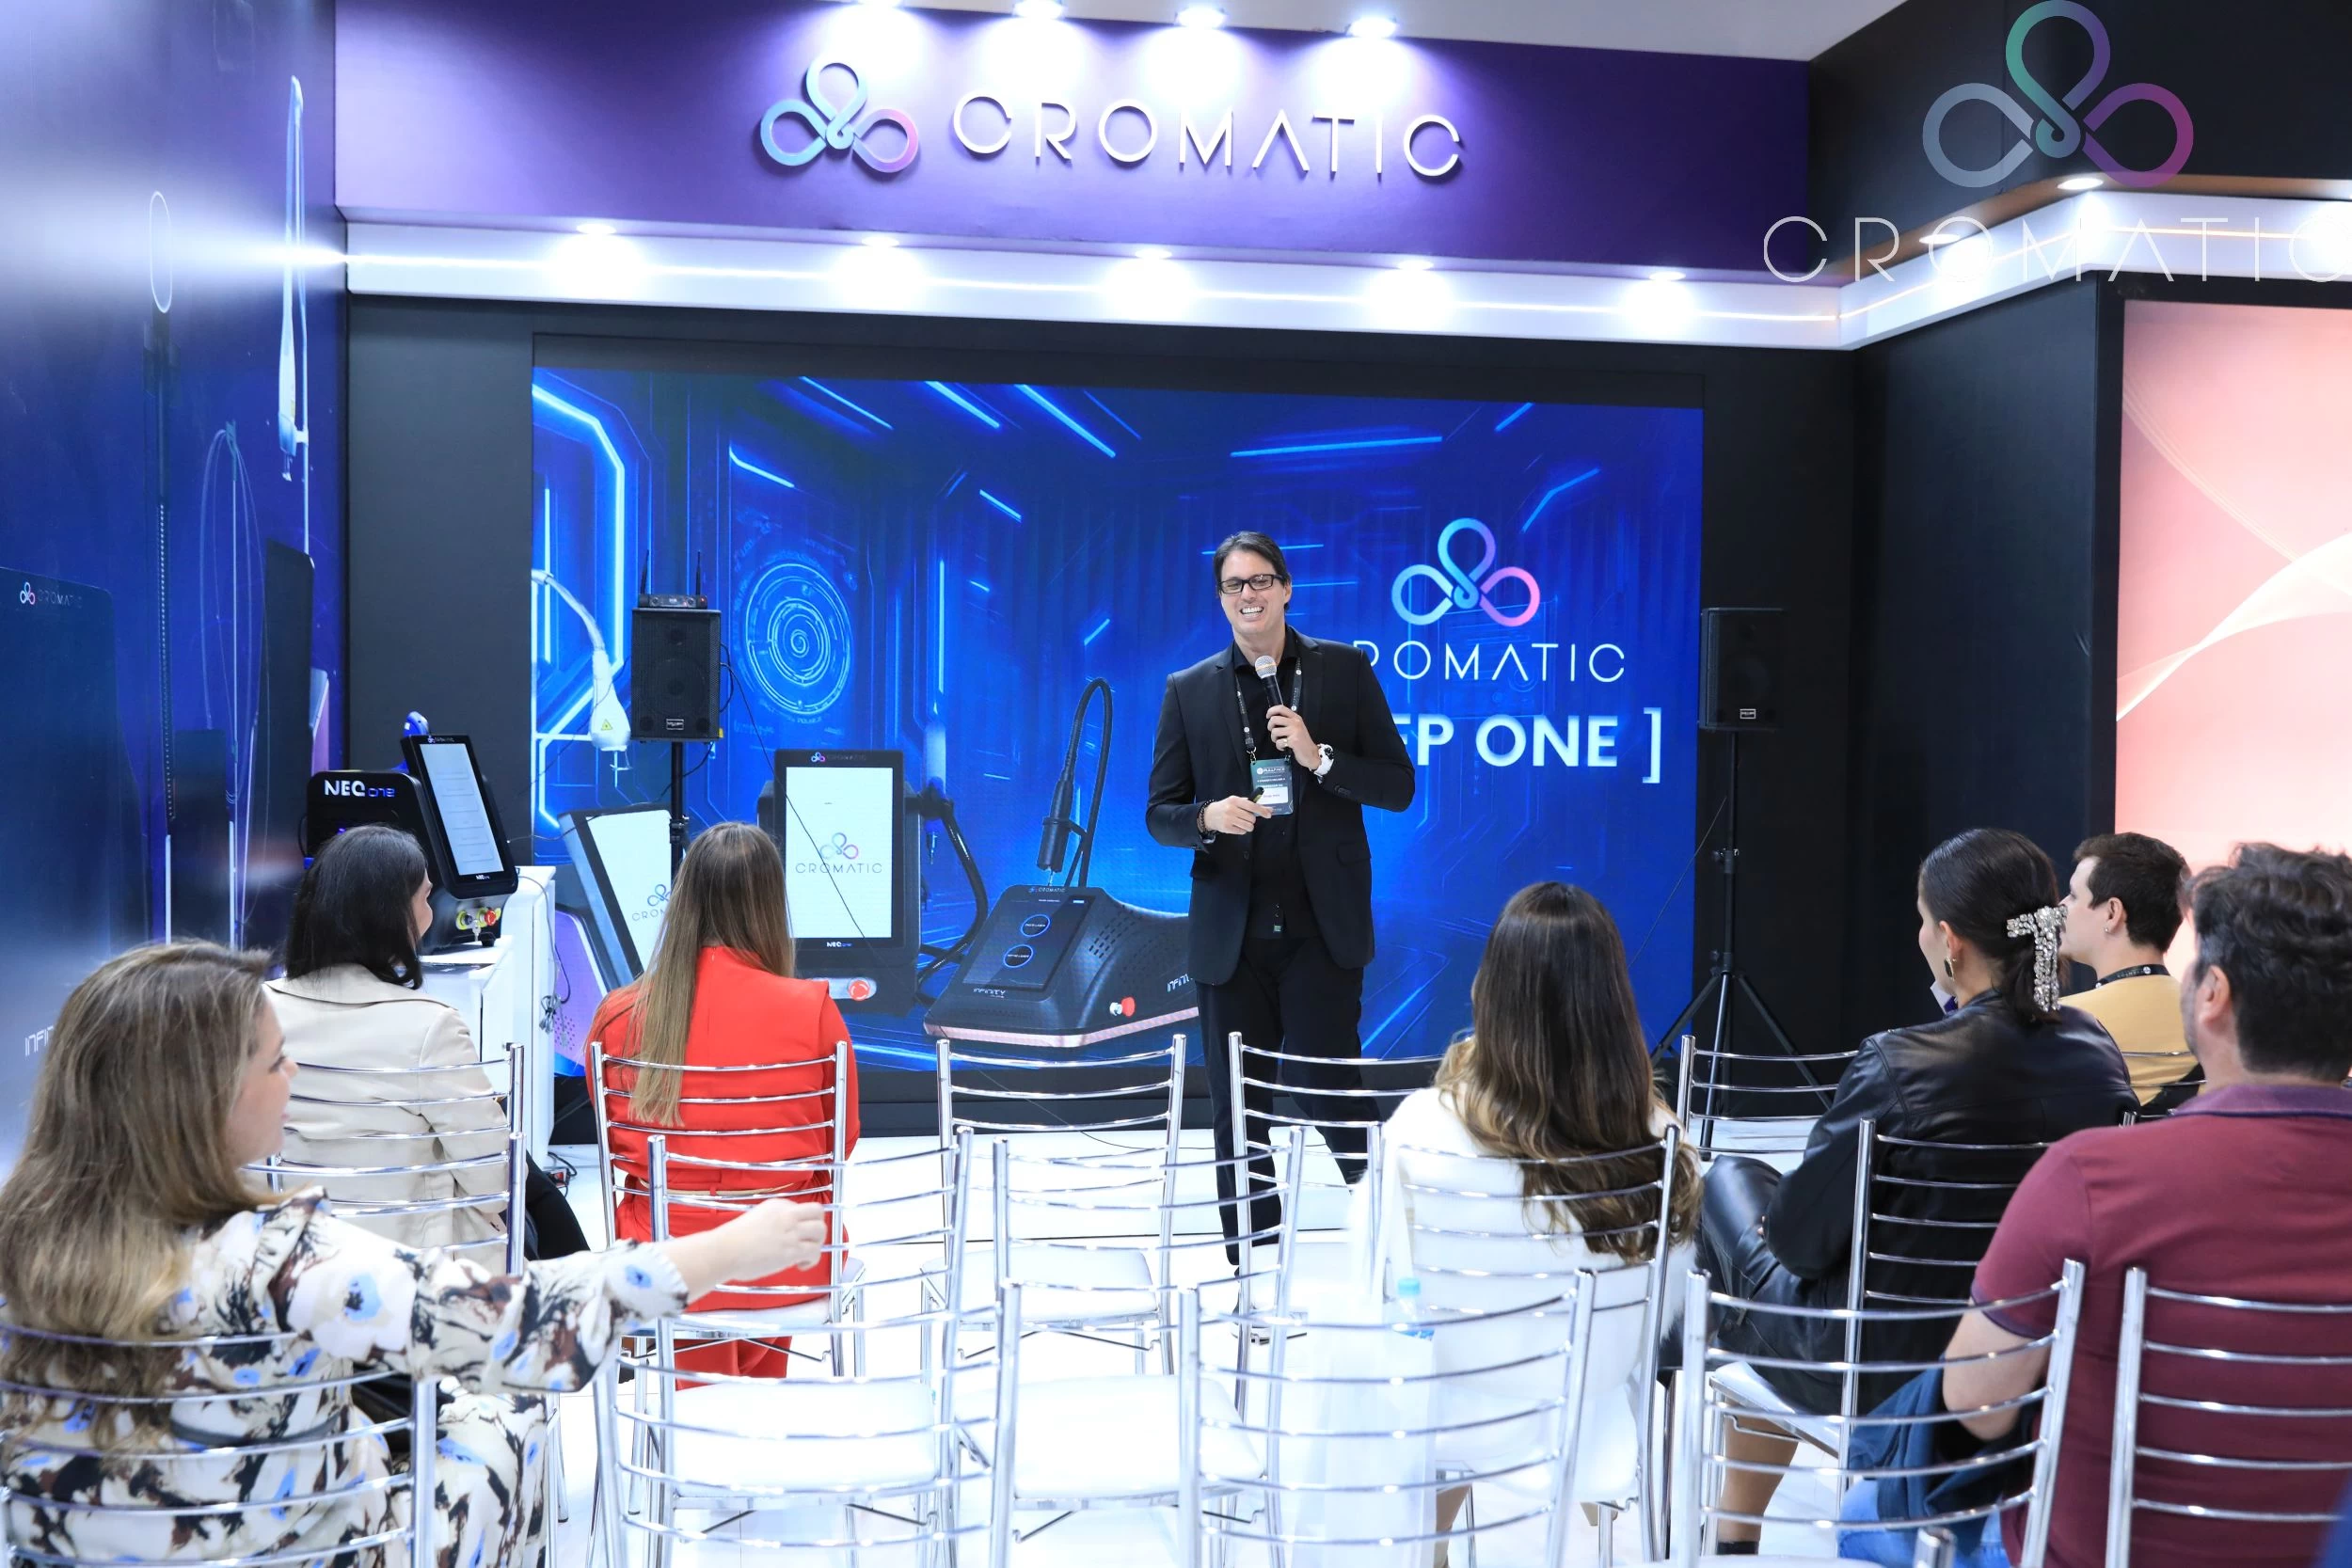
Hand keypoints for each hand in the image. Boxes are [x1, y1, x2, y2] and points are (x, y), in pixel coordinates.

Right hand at [658, 1196, 830, 1301]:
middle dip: (817, 1227)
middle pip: (818, 1213)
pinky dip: (812, 1260)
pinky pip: (815, 1251)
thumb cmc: (732, 1241)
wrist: (725, 1250)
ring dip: (816, 1243)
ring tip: (804, 1255)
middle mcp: (787, 1214)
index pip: (803, 1209)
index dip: (802, 1224)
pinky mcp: (792, 1249)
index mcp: (777, 1205)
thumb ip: (772, 1223)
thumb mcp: (756, 1220)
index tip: (793, 1236)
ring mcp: (791, 1231)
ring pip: (821, 1230)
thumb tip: (779, 1237)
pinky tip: (800, 1265)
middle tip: (807, 1242)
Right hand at [1201, 795, 1274, 834]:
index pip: (1252, 806)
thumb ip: (1251, 804)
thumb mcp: (1236, 801)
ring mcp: (1228, 819)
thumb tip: (1269, 809)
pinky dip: (1242, 830)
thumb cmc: (1226, 807)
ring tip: (1242, 823)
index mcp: (1235, 800)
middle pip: (1251, 818)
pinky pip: (1242, 832)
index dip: (1262, 811)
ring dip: (1248, 826)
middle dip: (1252, 820)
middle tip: (1246, 818)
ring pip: (1248, 826)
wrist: (1209, 814)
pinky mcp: (1226, 828)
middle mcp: (1231, 809)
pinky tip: (1236, 826)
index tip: (1269, 815)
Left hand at [1266, 705, 1317, 766]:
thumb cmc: (1302, 741)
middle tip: (1274, 733)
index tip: (1268, 716)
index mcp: (1296, 718)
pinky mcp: (1293, 740)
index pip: (1281, 708)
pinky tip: (1285, 747)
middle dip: (1270, 727)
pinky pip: (1278, 742)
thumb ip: (1287, 721)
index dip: (1271, 711)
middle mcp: (1295, 722)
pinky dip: (1279, 747)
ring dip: (1274, 739)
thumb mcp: (1296, 728)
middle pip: (1274, 719)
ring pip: (1274, 731)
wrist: (1311, 754)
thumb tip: (1273, 718)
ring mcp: (1294, 731)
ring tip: (1281, 741)